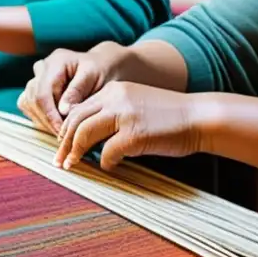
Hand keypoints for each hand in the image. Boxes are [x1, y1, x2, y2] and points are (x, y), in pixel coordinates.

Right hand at [18, 42, 128, 135]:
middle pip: (33, 99)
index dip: (50, 115)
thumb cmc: (101, 72)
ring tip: (61, 129)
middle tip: (63, 134)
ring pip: (28, 103)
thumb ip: (77, 91)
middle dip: (47, 120)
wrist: (102, 68)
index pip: (43, 93)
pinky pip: (29, 105)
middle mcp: (43, 67)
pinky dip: (40, 117)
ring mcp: (37, 77)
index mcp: (56, 61)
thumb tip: (62, 111)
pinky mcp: (35, 87)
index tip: (61, 131)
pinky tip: (56, 123)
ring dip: (42, 120)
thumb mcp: (94, 78)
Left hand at [54, 81, 202, 171]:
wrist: (198, 117)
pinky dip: (106, 162)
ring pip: (84, 133)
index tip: (61, 144)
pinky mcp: (134, 134)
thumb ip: (113, 114)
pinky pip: (107, 152)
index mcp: (114, 90)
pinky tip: (111, 166)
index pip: (79, 108)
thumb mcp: (136, 104)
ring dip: (75, 153)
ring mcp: (124, 115)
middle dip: (63, 142)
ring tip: (72, 166)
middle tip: (59, 161)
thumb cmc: (169, 116)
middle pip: (75, 120)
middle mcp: (115, 98)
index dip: (66, 129)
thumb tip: (89, 139)